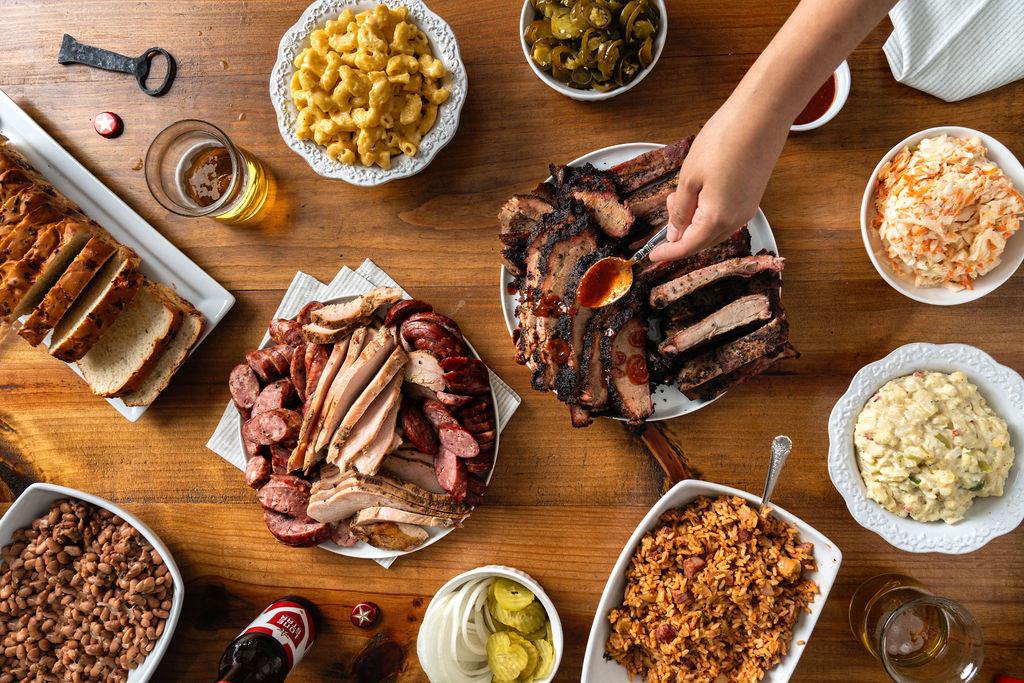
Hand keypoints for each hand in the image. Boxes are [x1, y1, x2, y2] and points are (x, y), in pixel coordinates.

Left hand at [648, 87, 791, 262]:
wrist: (762, 116)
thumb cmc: (725, 140)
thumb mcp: (689, 177)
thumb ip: (680, 209)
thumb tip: (675, 232)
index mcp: (717, 219)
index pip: (688, 246)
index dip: (668, 252)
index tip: (653, 255)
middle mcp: (736, 219)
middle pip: (702, 240)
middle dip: (680, 233)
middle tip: (666, 210)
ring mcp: (747, 208)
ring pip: (714, 228)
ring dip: (694, 220)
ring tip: (680, 194)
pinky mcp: (752, 196)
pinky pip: (726, 216)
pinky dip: (708, 212)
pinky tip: (699, 192)